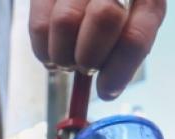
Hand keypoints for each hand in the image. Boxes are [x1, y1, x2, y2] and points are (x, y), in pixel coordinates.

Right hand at [29, 0, 165, 99]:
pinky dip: (43, 49)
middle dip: (90, 56)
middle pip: (104, 18)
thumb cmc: (116, 12)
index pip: (135, 36)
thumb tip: (108, 90)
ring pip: (65, 22)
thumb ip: (125, 52)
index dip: (119, 70)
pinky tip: (52, 51)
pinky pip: (39, 25)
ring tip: (68, 59)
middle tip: (85, 66)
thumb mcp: (134, 26)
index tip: (106, 90)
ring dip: (63, 55)